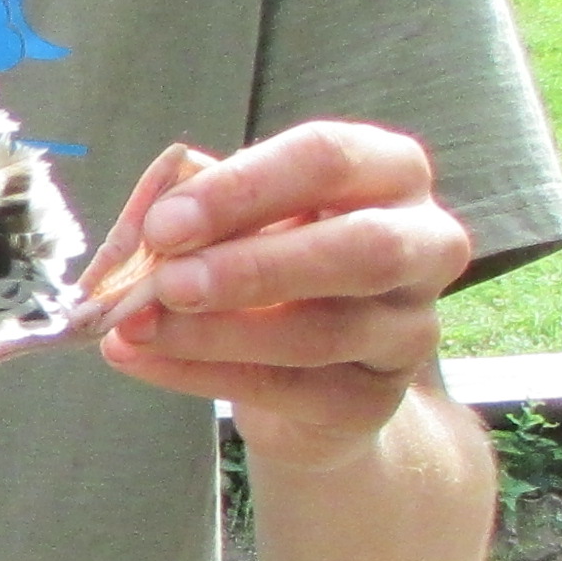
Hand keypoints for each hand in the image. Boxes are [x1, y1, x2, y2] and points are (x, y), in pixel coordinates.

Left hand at [95, 124, 469, 469]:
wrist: (315, 366)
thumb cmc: (275, 256)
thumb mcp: (243, 214)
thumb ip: (199, 207)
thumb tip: (145, 228)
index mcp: (389, 172)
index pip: (328, 159)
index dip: (243, 188)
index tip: (164, 223)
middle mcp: (425, 244)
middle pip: (360, 249)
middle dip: (253, 266)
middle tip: (169, 282)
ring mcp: (410, 330)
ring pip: (322, 333)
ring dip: (216, 332)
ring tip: (137, 326)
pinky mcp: (376, 401)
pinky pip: (288, 391)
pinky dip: (202, 375)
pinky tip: (143, 359)